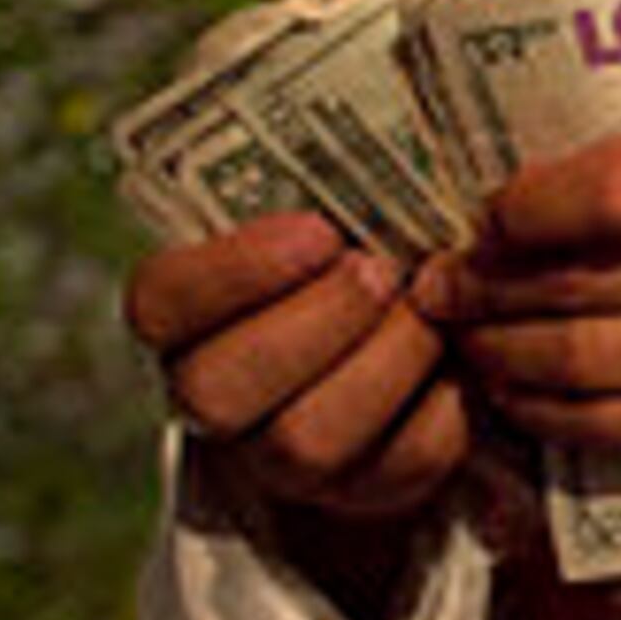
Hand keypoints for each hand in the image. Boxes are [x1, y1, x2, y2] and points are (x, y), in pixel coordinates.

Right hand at [122, 213, 469, 520]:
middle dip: (316, 323)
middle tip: (380, 271)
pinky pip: (403, 462)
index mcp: (187, 315)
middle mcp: (218, 398)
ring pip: (308, 440)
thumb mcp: (334, 201)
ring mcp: (286, 458)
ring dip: (387, 360)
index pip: (160, 303)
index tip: (318, 231)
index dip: (232, 272)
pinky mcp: (367, 490)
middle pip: (218, 392)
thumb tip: (365, 129)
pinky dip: (448, 402)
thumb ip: (325, 179)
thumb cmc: (371, 236)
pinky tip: (461, 354)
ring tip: (428, 308)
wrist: (433, 317)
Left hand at [417, 112, 620, 457]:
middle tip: (437, 287)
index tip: (482, 217)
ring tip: (466, 339)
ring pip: (588, 362)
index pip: (612, 193)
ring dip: (500, 355)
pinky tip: (516, 393)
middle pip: (583, 285)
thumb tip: (513, 207)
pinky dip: (548, 414)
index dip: (524, 210)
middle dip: (483, 290)